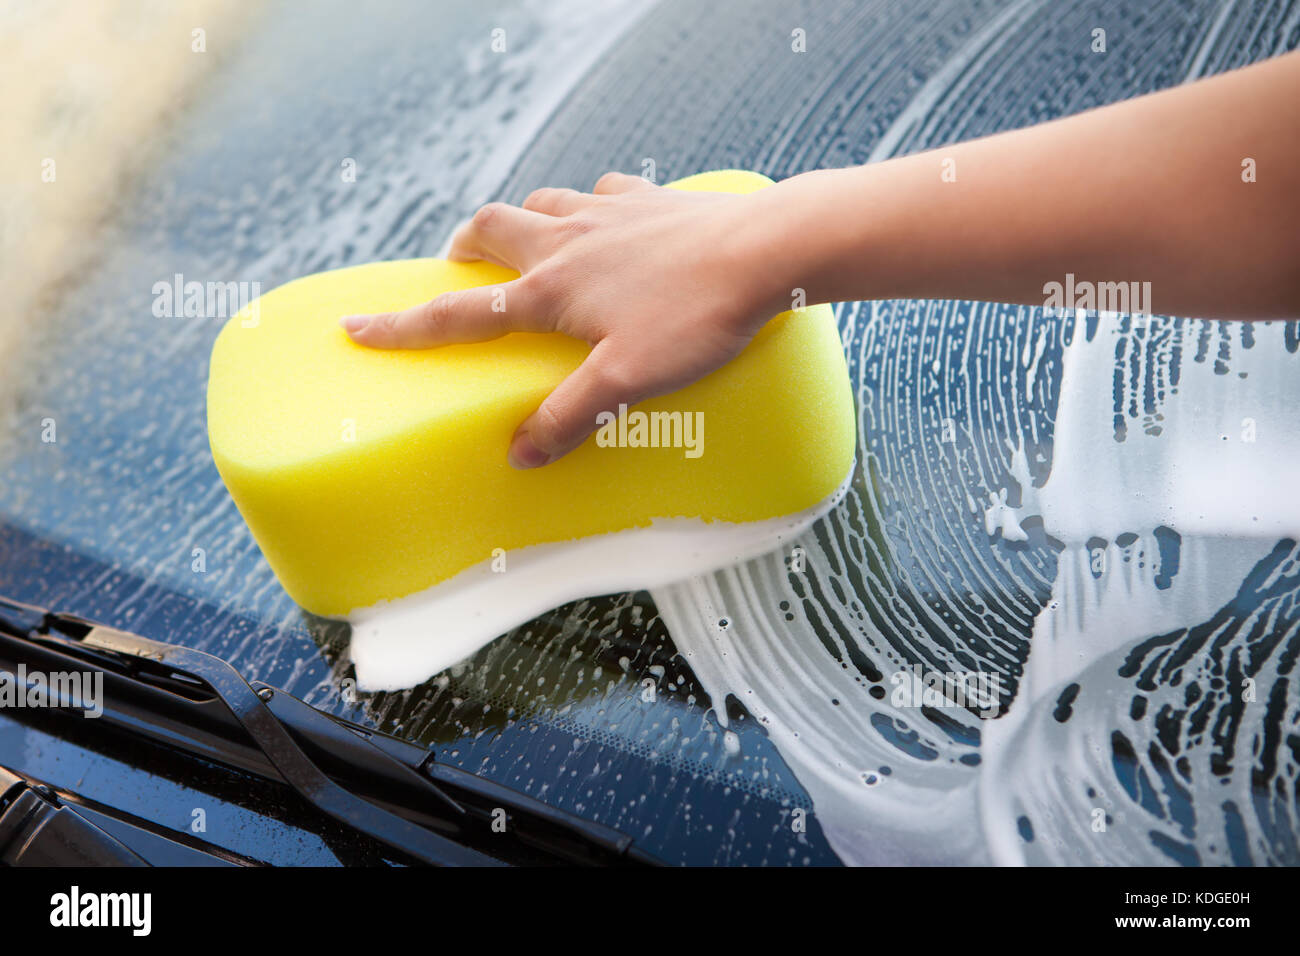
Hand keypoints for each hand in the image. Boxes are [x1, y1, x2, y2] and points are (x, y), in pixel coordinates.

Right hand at [341, 172, 782, 467]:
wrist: (769, 250)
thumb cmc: (697, 318)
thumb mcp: (628, 382)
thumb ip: (571, 417)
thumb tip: (521, 453)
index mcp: (550, 291)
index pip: (459, 313)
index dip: (403, 326)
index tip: (357, 327)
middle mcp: (568, 241)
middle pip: (491, 229)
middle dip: (463, 249)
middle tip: (456, 267)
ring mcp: (608, 212)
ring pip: (542, 202)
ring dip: (522, 220)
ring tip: (527, 242)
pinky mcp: (650, 199)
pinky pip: (604, 192)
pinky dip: (590, 205)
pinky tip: (608, 220)